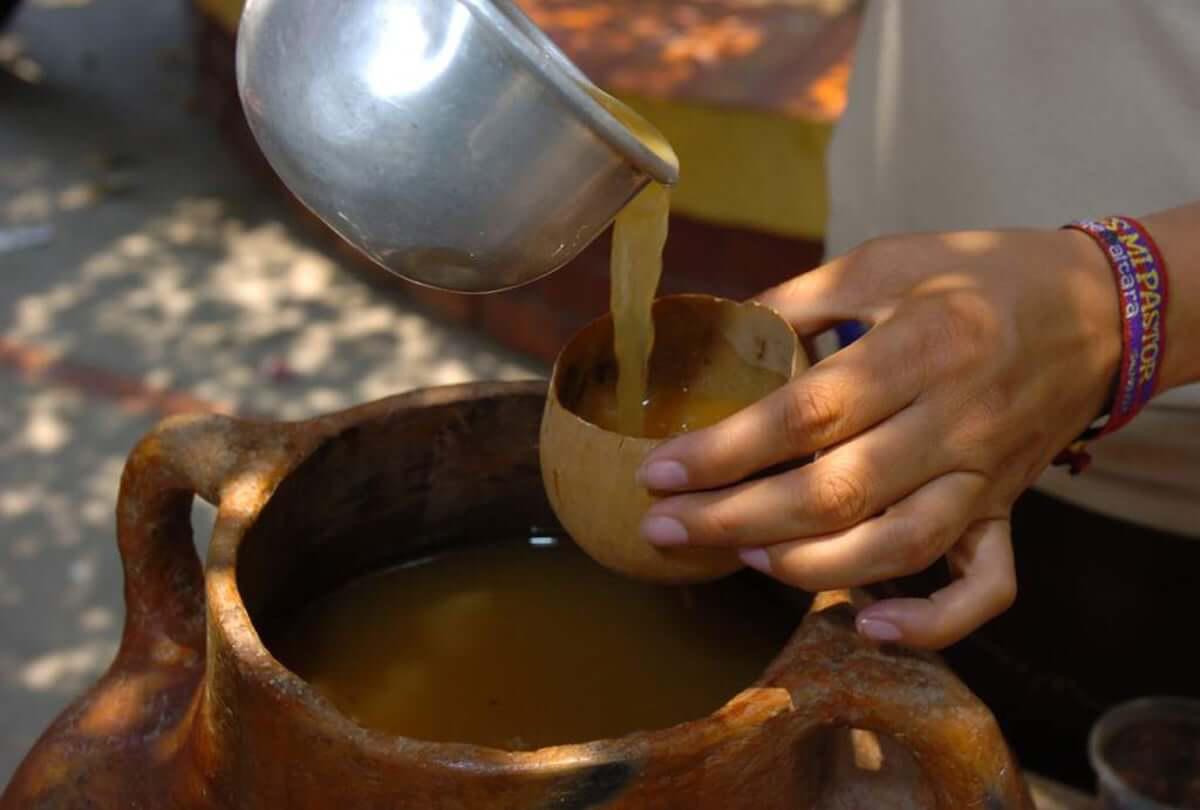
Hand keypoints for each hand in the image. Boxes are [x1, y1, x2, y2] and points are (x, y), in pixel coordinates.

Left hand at [638, 228, 1121, 648]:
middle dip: (734, 519)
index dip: (725, 449)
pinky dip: (931, 622)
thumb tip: (717, 334)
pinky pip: (986, 586)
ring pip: (893, 548)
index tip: (658, 469)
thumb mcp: (886, 260)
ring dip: (804, 566)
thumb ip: (800, 298)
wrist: (1097, 309)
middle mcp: (955, 422)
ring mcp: (985, 475)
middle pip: (835, 492)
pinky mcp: (1006, 509)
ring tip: (735, 552)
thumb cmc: (979, 275)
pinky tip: (867, 626)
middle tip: (663, 525)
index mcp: (921, 347)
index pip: (807, 414)